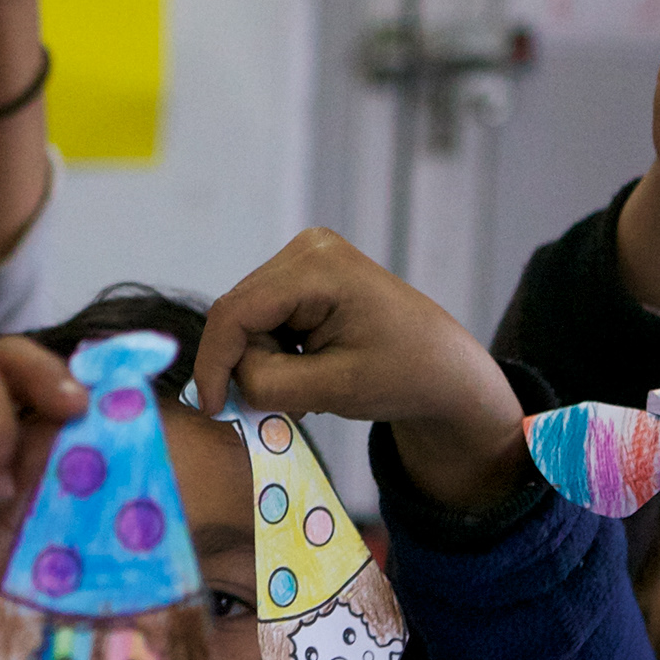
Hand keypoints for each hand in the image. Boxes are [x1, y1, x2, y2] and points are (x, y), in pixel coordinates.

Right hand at [189, 230, 527, 512]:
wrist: (444, 367)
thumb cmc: (405, 376)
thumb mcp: (334, 388)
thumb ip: (269, 384)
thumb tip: (223, 384)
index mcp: (318, 266)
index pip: (236, 312)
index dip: (215, 363)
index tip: (214, 409)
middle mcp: (306, 249)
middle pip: (238, 315)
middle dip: (247, 364)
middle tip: (284, 402)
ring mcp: (304, 258)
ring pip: (246, 321)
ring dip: (264, 361)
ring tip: (308, 387)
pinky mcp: (303, 276)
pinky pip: (263, 319)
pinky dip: (275, 352)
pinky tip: (309, 368)